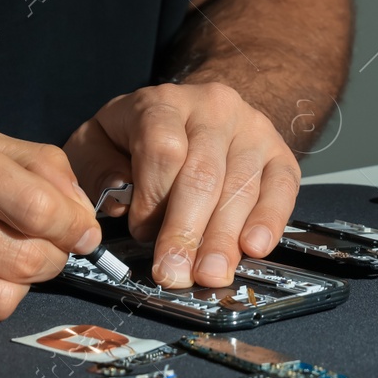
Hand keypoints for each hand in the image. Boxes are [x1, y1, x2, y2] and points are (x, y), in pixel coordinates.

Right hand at [0, 114, 99, 320]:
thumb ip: (27, 161)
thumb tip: (82, 206)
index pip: (36, 206)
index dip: (75, 224)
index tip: (84, 228)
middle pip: (26, 258)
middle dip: (58, 256)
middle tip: (55, 246)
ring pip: (0, 298)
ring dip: (24, 284)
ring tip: (16, 261)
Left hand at [64, 82, 300, 289]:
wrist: (197, 110)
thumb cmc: (140, 134)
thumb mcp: (98, 140)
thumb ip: (95, 167)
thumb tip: (117, 198)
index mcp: (162, 104)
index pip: (163, 149)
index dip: (153, 199)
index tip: (141, 233)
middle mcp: (212, 108)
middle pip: (204, 174)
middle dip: (187, 230)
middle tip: (175, 272)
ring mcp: (251, 128)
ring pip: (241, 186)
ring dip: (224, 238)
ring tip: (209, 274)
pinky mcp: (278, 151)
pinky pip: (282, 187)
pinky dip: (269, 220)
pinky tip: (253, 247)